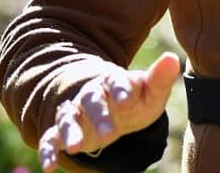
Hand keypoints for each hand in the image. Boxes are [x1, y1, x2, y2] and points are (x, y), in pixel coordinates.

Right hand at [38, 52, 180, 171]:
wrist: (110, 105)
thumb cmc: (134, 98)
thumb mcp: (150, 90)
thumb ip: (160, 78)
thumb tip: (172, 59)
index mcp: (113, 81)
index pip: (116, 81)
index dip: (121, 89)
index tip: (127, 99)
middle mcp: (90, 95)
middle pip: (91, 101)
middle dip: (99, 116)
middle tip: (111, 133)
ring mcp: (75, 113)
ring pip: (68, 119)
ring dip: (71, 132)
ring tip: (76, 148)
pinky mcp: (62, 132)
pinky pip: (50, 139)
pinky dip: (47, 152)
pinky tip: (47, 168)